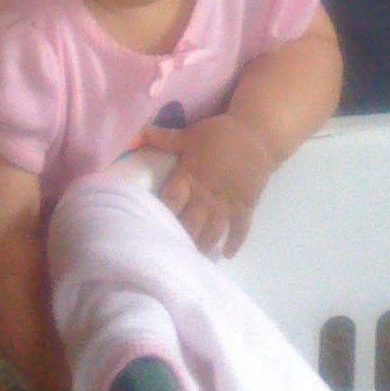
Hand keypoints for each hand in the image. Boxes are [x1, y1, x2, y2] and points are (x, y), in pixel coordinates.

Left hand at [144, 115, 275, 257]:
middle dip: (180, 237)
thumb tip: (133, 138)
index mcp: (189, 176)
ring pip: (212, 232)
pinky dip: (233, 244)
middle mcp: (206, 195)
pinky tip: (225, 255)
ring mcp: (227, 204)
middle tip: (171, 249)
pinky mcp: (245, 207)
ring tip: (193, 256)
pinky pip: (239, 231)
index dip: (160, 214)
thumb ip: (162, 139)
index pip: (170, 201)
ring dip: (203, 245)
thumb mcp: (188, 134)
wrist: (256, 133)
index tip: (149, 224)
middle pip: (189, 224)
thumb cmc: (218, 133)